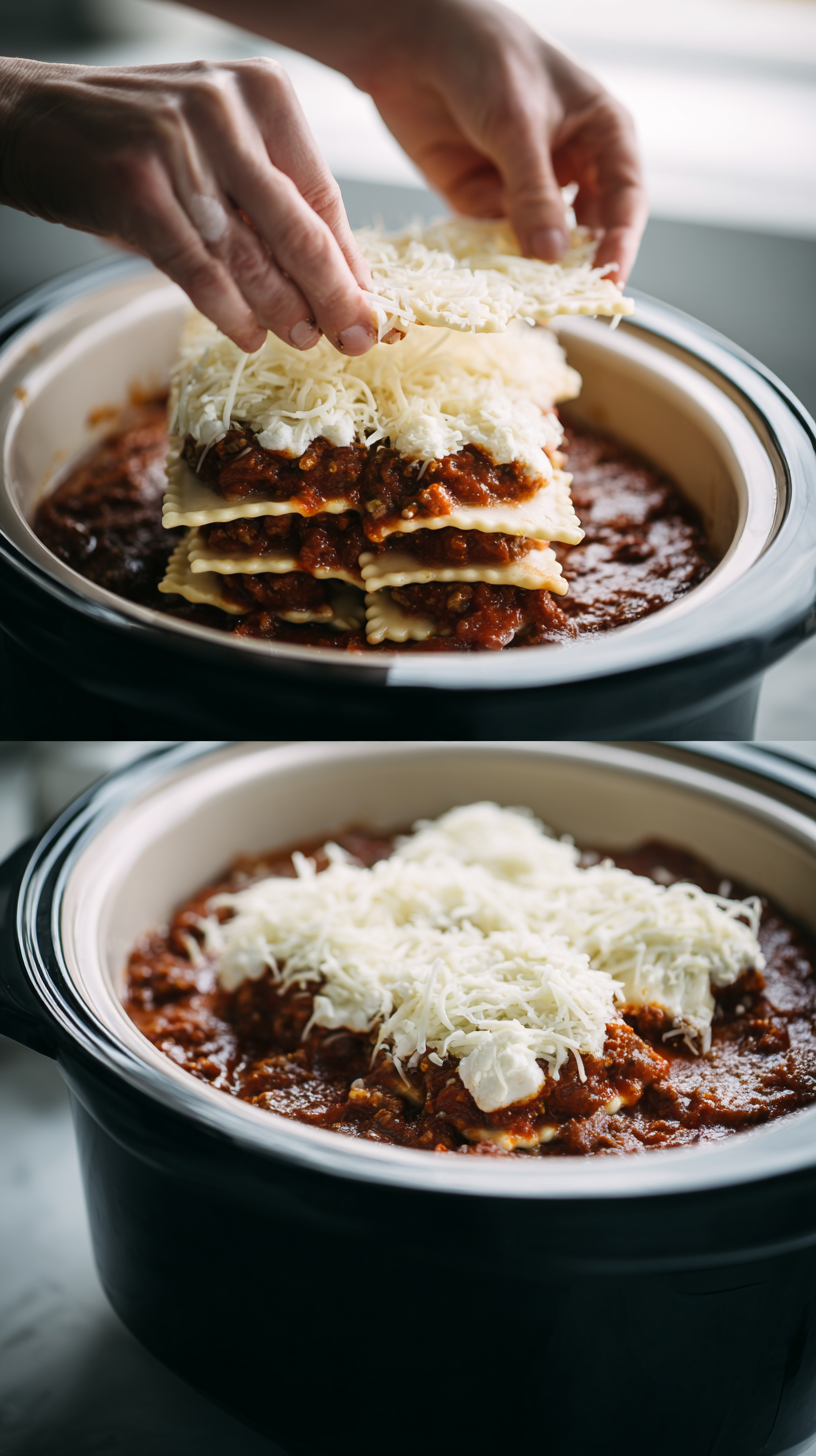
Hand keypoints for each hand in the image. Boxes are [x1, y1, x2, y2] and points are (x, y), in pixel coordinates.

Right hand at [0, 56, 375, 353]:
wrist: (28, 119)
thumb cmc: (132, 139)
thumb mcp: (213, 147)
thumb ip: (268, 200)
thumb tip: (334, 280)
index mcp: (261, 92)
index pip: (322, 194)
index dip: (350, 262)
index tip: (371, 310)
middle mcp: (225, 109)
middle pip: (299, 228)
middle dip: (334, 295)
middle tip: (356, 340)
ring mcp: (180, 145)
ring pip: (251, 256)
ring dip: (283, 311)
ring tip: (302, 341)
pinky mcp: (138, 187)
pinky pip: (200, 271)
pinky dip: (230, 313)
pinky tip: (249, 336)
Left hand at [355, 1, 647, 282]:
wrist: (411, 40)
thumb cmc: (484, 58)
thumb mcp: (517, 124)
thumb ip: (534, 193)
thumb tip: (551, 256)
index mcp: (600, 134)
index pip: (625, 201)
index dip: (620, 245)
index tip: (608, 283)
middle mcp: (568, 166)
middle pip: (586, 232)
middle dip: (576, 268)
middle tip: (566, 305)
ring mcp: (525, 187)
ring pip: (540, 244)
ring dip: (533, 273)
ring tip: (526, 302)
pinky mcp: (481, 201)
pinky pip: (495, 243)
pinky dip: (493, 263)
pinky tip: (488, 282)